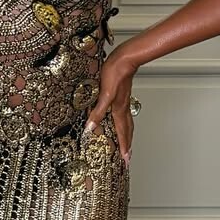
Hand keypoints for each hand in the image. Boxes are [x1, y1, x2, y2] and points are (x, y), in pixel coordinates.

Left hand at [84, 48, 139, 164]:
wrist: (124, 59)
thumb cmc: (115, 73)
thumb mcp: (104, 94)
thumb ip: (98, 112)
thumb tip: (91, 127)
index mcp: (119, 110)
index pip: (122, 133)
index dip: (124, 147)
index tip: (126, 160)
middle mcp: (123, 108)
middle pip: (127, 130)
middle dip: (128, 145)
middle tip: (128, 156)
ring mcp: (123, 101)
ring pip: (127, 123)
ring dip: (127, 135)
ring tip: (127, 143)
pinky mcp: (122, 95)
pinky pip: (124, 114)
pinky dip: (124, 122)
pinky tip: (119, 119)